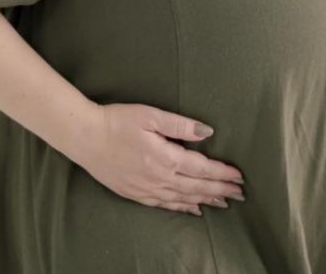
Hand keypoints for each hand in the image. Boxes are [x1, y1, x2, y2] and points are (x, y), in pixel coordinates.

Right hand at [78, 102, 245, 215]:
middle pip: (196, 187)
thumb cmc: (117, 121)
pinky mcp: (135, 193)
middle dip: (220, 189)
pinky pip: (164, 204)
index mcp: (165, 157)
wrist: (85, 137)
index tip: (239, 176)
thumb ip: (180, 125)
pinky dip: (182, 207)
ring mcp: (146, 189)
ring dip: (205, 200)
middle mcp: (158, 178)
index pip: (201, 168)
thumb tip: (207, 131)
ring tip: (223, 202)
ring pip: (182, 198)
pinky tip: (192, 209)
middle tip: (240, 194)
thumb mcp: (151, 115)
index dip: (221, 173)